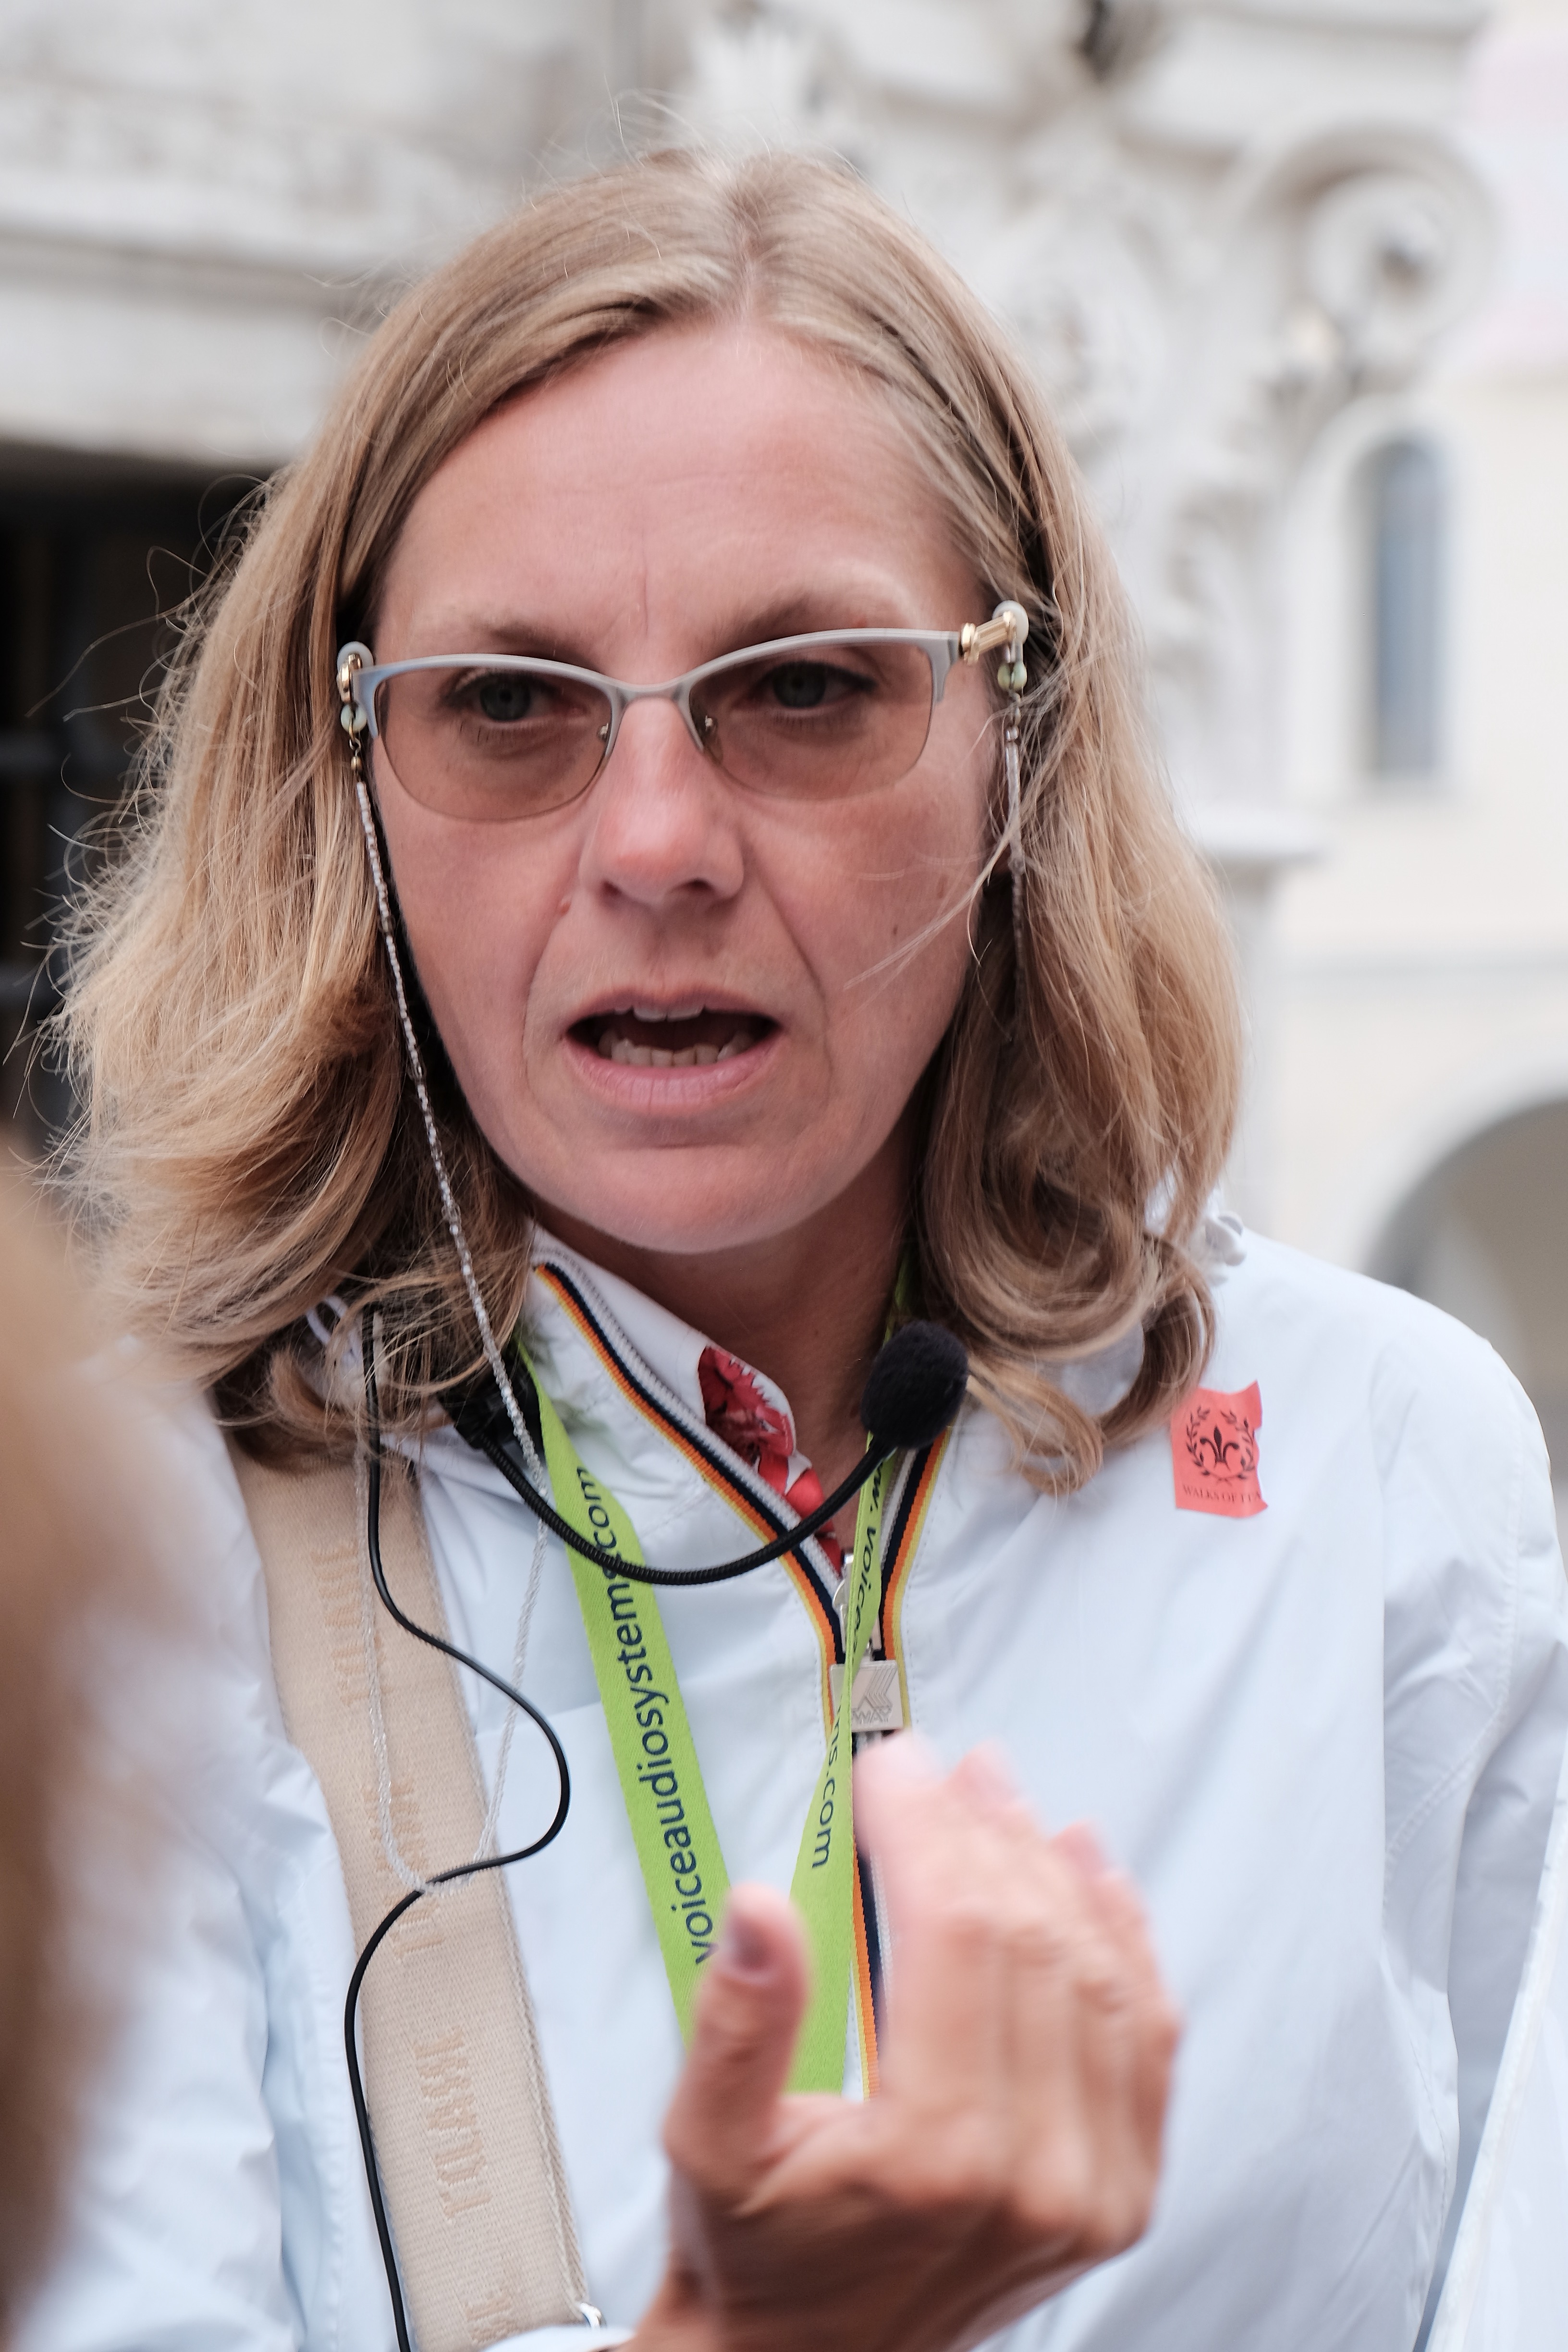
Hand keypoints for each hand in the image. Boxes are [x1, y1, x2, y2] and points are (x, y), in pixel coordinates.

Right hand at [636, 1737, 1178, 2351]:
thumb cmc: (762, 2258)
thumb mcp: (706, 2147)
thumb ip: (736, 2026)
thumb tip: (759, 1913)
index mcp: (934, 2158)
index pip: (956, 1934)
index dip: (925, 1828)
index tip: (890, 1769)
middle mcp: (1034, 2176)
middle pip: (1030, 1941)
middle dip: (980, 1829)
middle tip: (937, 1769)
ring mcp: (1092, 2187)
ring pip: (1100, 1975)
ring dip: (1050, 1867)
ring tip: (1001, 1797)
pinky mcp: (1120, 2189)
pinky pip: (1147, 2036)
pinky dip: (1124, 1938)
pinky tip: (1087, 1871)